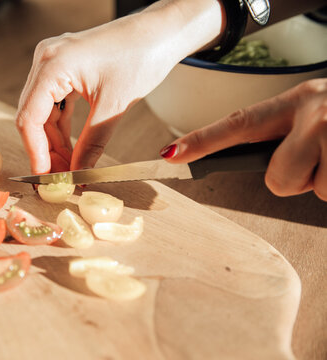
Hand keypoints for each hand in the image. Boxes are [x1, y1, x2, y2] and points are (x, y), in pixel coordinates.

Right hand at [15, 0, 223, 173]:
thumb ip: (92, 144)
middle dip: (46, 150)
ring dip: (54, 142)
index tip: (45, 178)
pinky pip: (55, 104)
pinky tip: (71, 147)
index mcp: (53, 65)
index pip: (29, 118)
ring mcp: (54, 63)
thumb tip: (78, 173)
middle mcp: (46, 60)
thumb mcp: (114, 106)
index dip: (36, 153)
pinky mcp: (65, 68)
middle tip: (60, 178)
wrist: (161, 32)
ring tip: (69, 167)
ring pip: (43, 113)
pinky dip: (62, 127)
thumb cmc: (142, 55)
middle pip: (33, 116)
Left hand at [160, 78, 326, 199]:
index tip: (170, 155)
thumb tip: (271, 173)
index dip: (201, 142)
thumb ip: (287, 137)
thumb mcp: (315, 114)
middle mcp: (314, 113)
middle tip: (318, 159)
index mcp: (294, 102)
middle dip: (295, 181)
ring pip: (315, 191)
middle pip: (278, 180)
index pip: (238, 124)